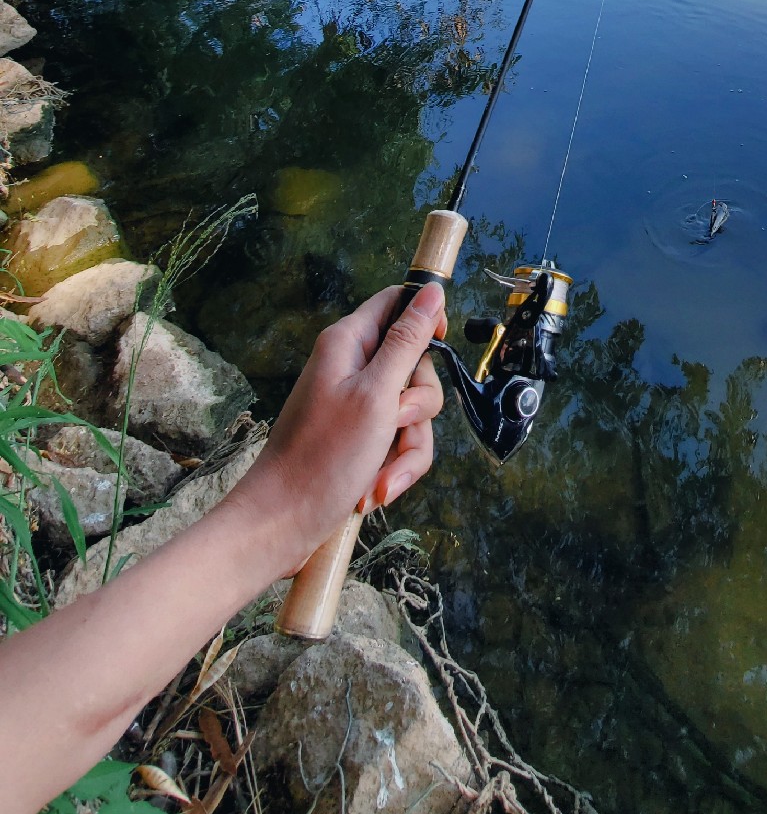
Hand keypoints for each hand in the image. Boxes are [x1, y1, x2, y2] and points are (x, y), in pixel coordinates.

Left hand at [228, 283, 446, 574]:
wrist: (282, 524)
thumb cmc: (322, 457)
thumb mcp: (377, 394)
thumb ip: (407, 341)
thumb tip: (431, 290)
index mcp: (349, 343)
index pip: (397, 301)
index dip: (426, 318)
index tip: (438, 347)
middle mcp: (353, 368)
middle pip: (415, 365)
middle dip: (418, 406)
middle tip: (395, 423)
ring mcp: (358, 406)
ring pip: (412, 411)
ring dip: (407, 447)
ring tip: (381, 477)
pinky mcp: (362, 439)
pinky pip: (399, 441)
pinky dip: (396, 465)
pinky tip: (377, 489)